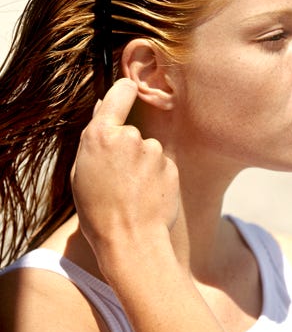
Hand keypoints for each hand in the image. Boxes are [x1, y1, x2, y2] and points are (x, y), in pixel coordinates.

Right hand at [71, 78, 179, 257]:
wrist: (131, 241)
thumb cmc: (97, 211)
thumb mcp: (81, 172)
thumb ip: (94, 137)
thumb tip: (102, 107)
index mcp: (101, 135)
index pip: (121, 92)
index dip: (125, 91)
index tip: (128, 90)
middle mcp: (130, 136)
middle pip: (131, 131)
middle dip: (127, 147)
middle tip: (117, 176)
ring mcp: (153, 151)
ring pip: (147, 149)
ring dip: (142, 163)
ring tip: (131, 191)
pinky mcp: (171, 166)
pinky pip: (161, 164)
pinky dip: (156, 176)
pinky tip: (146, 195)